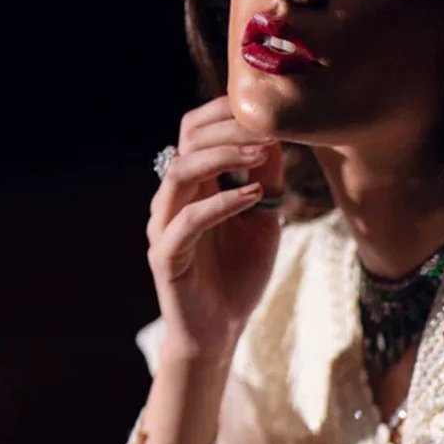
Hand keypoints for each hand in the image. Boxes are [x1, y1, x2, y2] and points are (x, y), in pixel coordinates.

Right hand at [145, 95, 284, 361]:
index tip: (268, 113)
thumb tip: (278, 138)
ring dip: (223, 157)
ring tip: (261, 155)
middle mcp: (173, 197)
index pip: (196, 130)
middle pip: (186, 140)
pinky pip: (188, 220)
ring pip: (181, 172)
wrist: (220, 330)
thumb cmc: (239, 274)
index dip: (226, 114)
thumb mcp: (263, 220)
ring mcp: (165, 224)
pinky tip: (253, 196)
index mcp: (194, 185)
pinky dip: (221, 203)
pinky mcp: (167, 254)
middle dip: (227, 129)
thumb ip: (266, 181)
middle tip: (268, 130)